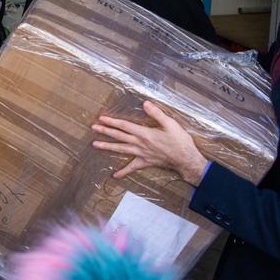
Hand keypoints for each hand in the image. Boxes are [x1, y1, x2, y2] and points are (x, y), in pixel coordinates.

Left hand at [92, 100, 208, 186]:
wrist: (186, 159)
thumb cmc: (180, 141)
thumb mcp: (170, 124)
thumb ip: (157, 113)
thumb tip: (145, 103)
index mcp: (145, 133)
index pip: (125, 126)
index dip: (113, 121)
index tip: (102, 118)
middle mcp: (140, 144)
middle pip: (119, 136)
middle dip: (105, 131)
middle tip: (93, 128)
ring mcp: (141, 154)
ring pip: (121, 149)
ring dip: (107, 147)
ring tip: (95, 144)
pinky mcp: (145, 162)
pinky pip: (132, 168)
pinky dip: (123, 172)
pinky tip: (115, 175)